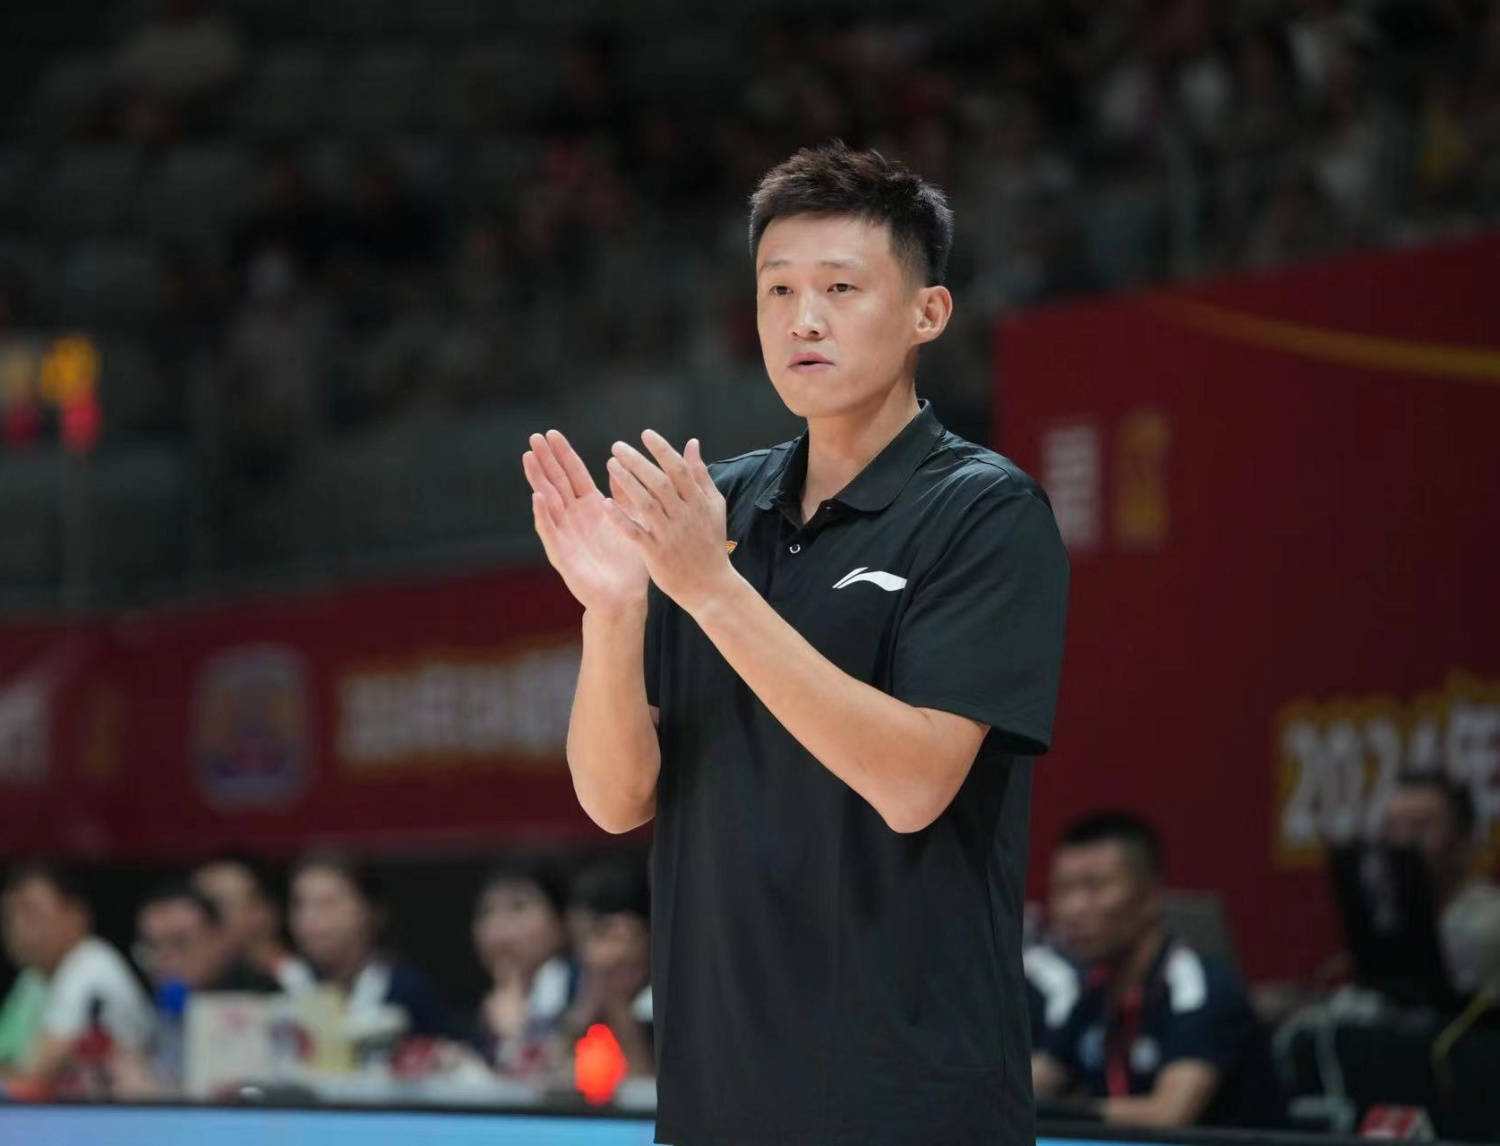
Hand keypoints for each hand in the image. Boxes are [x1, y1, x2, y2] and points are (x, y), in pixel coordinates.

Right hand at [523, 429, 648, 616]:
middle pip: (556, 482)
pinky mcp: (562, 554)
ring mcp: (565, 534)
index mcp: (591, 506)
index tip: (551, 433)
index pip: (573, 473)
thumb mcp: (632, 521)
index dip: (562, 453)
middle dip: (545, 460)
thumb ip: (626, 495)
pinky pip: (551, 532)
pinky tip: (538, 498)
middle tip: (534, 437)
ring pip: (548, 501)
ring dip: (538, 480)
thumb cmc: (629, 562)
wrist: (625, 597)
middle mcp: (574, 517)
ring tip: (529, 458)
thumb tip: (623, 466)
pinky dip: (544, 515)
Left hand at [604, 430, 735, 614]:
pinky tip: (607, 503)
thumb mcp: (713, 506)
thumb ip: (701, 474)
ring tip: (611, 465)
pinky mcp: (656, 553)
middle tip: (617, 446)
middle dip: (638, 462)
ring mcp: (669, 535)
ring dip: (627, 482)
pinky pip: (635, 533)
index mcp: (698, 502)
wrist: (710, 585)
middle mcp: (684, 516)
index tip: (645, 434)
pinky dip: (621, 519)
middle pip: (660, 482)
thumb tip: (692, 443)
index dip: (662, 449)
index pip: (679, 469)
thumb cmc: (710, 543)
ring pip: (646, 504)